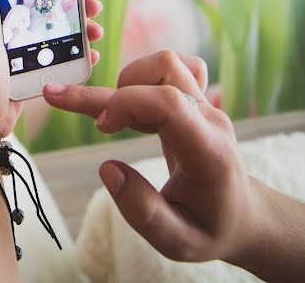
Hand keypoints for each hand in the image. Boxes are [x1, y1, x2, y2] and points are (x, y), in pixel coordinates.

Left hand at [0, 0, 103, 145]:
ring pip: (52, 28)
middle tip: (92, 5)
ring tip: (96, 33)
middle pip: (42, 3)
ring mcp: (15, 49)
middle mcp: (1, 26)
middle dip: (69, 1)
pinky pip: (55, 55)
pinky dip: (74, 53)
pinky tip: (91, 55)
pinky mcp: (26, 71)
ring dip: (77, 28)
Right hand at [43, 51, 258, 263]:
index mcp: (207, 151)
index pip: (169, 102)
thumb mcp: (177, 241)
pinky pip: (173, 67)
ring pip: (166, 63)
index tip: (101, 128)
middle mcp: (210, 119)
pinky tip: (127, 103)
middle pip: (162, 73)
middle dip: (109, 89)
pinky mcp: (195, 101)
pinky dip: (143, 77)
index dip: (126, 103)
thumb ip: (142, 211)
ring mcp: (205, 106)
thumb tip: (107, 169)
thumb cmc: (209, 228)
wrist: (242, 215)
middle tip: (63, 101)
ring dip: (127, 81)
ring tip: (106, 117)